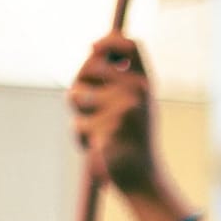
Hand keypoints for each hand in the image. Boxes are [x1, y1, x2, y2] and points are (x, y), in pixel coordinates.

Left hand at [68, 31, 159, 194]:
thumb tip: (93, 46)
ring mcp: (122, 109)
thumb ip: (118, 76)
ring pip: (77, 95)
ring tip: (98, 131)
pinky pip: (77, 126)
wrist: (144, 179)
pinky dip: (82, 139)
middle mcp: (137, 91)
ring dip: (78, 114)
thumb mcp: (135, 104)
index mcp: (144, 83)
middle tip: (87, 105)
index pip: (130, 45)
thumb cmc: (134, 141)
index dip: (109, 41)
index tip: (94, 47)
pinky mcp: (107, 130)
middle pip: (91, 65)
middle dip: (80, 82)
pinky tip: (100, 149)